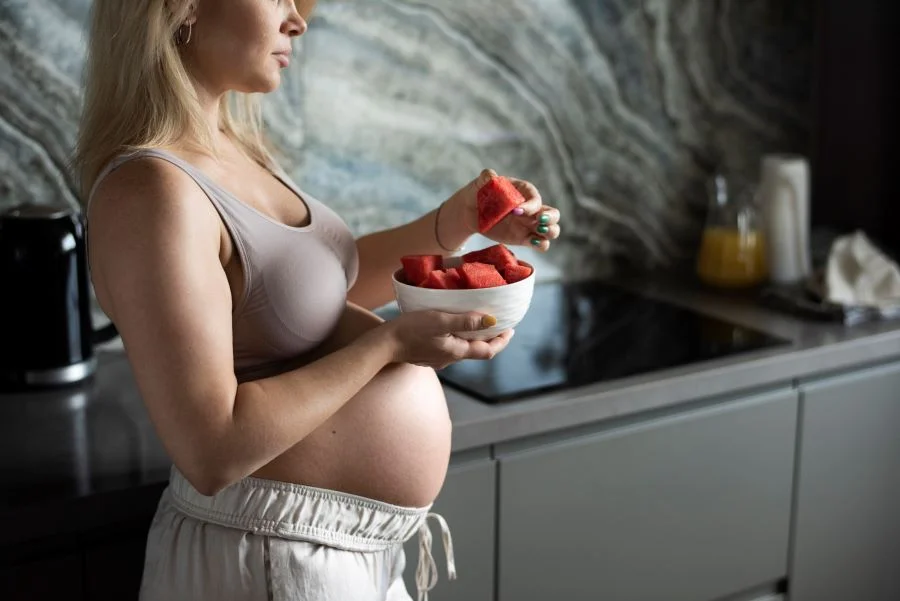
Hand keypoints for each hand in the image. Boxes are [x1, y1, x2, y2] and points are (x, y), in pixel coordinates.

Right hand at [382, 310, 514, 369]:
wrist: (384, 344)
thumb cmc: (411, 329)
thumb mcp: (440, 321)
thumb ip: (466, 321)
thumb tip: (492, 321)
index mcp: (456, 352)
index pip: (487, 351)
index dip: (501, 342)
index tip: (511, 330)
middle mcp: (450, 359)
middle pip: (477, 350)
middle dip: (490, 338)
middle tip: (498, 323)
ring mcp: (438, 359)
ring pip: (463, 349)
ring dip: (474, 337)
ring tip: (478, 322)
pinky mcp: (428, 354)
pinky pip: (450, 347)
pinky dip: (459, 337)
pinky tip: (453, 327)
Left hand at [449, 169, 561, 251]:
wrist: (470, 212)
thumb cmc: (478, 193)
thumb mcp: (480, 184)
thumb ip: (486, 178)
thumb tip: (491, 176)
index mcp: (525, 192)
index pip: (535, 198)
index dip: (530, 205)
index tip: (515, 210)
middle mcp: (532, 209)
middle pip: (553, 214)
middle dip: (551, 218)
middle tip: (539, 220)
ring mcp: (530, 225)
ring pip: (552, 230)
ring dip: (550, 232)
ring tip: (538, 232)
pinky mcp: (524, 239)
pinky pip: (540, 244)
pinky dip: (541, 244)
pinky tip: (531, 242)